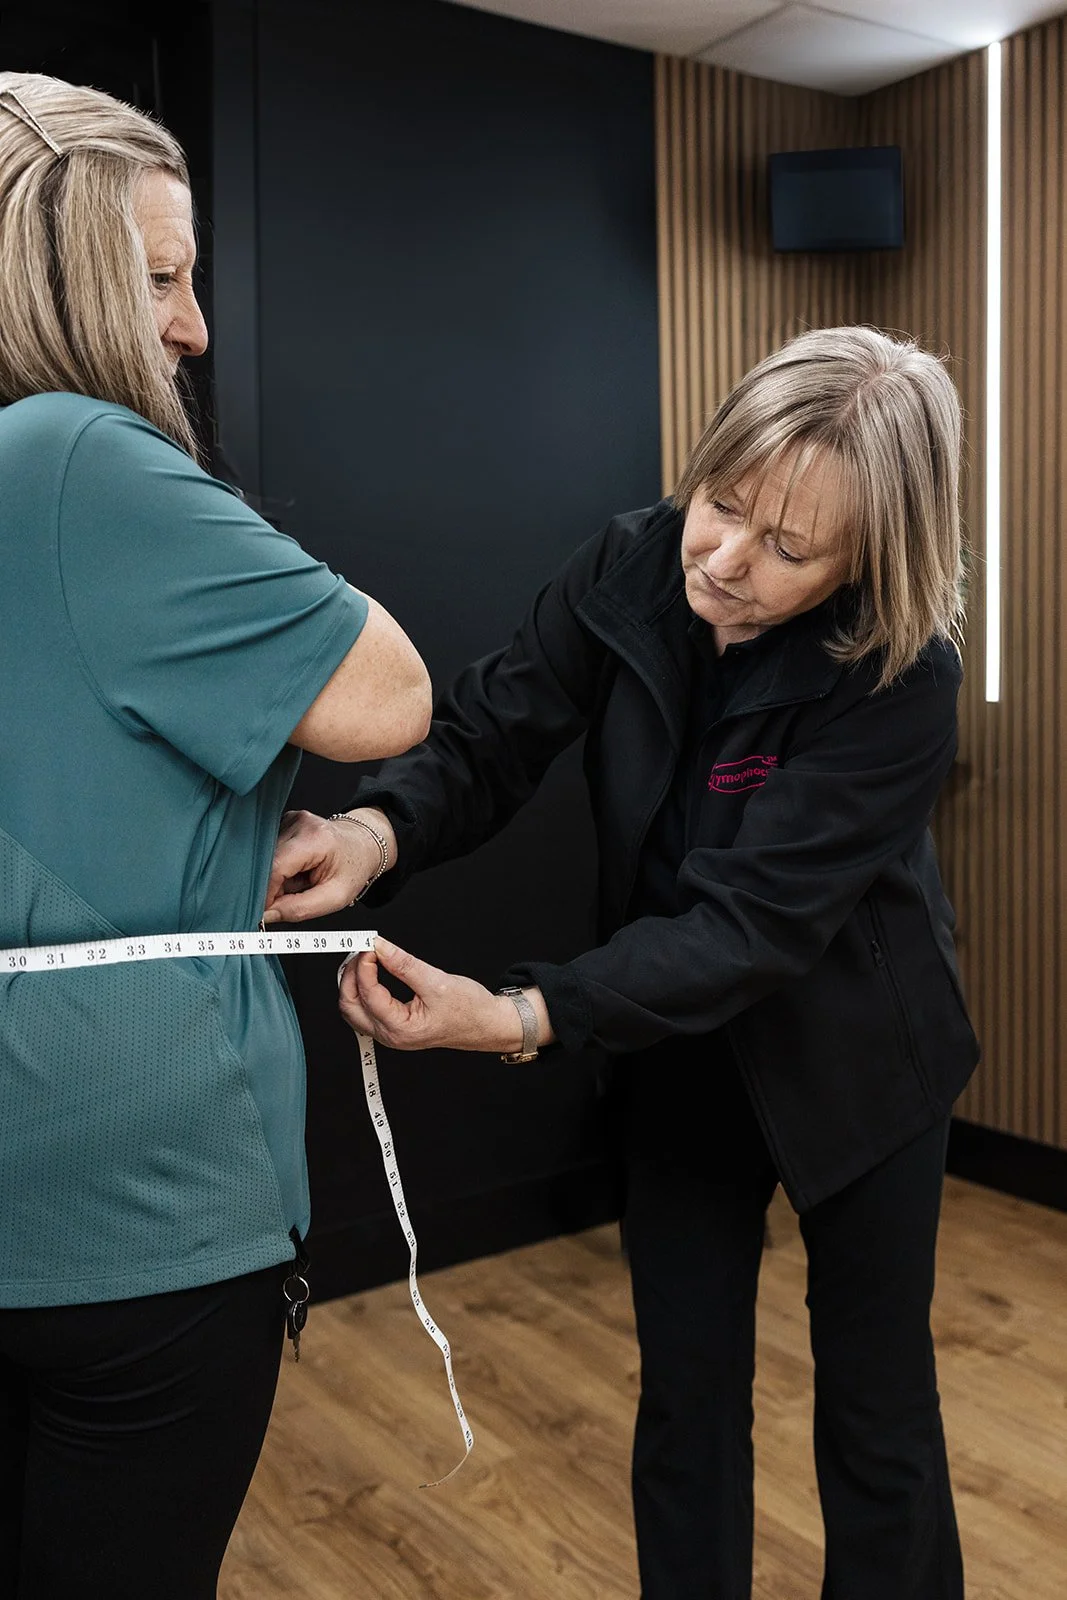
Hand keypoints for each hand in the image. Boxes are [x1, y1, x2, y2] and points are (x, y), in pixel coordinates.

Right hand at [262, 808, 396, 924]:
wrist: (362, 845)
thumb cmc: (353, 869)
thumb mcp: (335, 898)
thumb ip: (299, 909)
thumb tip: (266, 915)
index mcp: (315, 838)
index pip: (275, 868)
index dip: (267, 893)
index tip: (268, 912)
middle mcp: (299, 824)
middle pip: (267, 864)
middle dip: (274, 888)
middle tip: (293, 897)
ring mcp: (290, 821)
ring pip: (266, 861)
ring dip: (278, 879)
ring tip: (301, 880)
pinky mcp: (284, 823)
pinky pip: (270, 855)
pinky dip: (280, 869)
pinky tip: (297, 870)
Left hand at [338, 937, 553, 1053]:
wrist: (487, 1024)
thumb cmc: (470, 1010)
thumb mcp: (436, 981)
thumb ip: (403, 964)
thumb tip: (380, 947)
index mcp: (401, 1029)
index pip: (368, 995)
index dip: (364, 966)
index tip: (369, 946)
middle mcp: (391, 1036)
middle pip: (350, 1006)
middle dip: (350, 976)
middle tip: (361, 952)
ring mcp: (390, 1034)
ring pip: (353, 1010)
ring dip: (353, 984)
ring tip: (364, 961)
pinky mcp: (393, 1027)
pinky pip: (364, 1011)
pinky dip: (361, 991)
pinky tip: (369, 975)